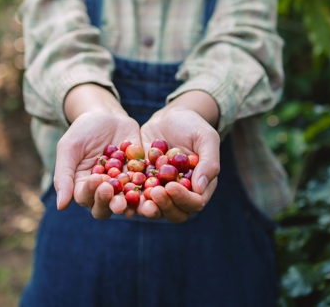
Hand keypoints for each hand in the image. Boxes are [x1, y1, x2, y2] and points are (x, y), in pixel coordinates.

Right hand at [53, 111, 140, 218]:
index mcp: (83, 187)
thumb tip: (61, 207)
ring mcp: (123, 185)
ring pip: (127, 201)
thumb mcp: (69, 149)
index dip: (91, 193)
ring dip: (130, 203)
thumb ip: (64, 176)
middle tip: (117, 197)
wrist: (106, 115)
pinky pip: (145, 185)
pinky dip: (148, 188)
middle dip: (111, 203)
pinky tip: (152, 187)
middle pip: (106, 207)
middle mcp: (103, 191)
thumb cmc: (82, 131)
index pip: (85, 197)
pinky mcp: (140, 175)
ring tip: (133, 199)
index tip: (97, 180)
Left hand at [138, 108, 220, 222]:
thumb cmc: (193, 126)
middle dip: (164, 206)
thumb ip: (209, 162)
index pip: (195, 202)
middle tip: (153, 193)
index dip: (183, 198)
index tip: (171, 186)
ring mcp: (162, 192)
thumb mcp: (206, 138)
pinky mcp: (144, 185)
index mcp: (201, 187)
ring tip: (136, 199)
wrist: (170, 117)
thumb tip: (200, 189)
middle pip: (175, 213)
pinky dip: (129, 196)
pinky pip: (137, 196)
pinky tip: (120, 190)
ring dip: (146, 207)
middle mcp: (182, 194)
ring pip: (155, 209)